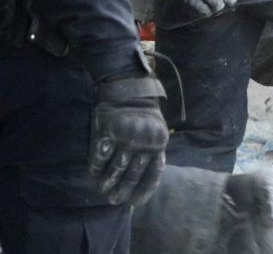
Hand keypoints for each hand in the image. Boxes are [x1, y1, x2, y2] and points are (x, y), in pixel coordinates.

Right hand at [89, 75, 168, 204]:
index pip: (154, 173)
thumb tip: (143, 180)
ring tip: (102, 188)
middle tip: (114, 200)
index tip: (134, 203)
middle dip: (123, 190)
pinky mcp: (109, 131)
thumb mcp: (156, 131)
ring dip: (108, 181)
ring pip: (116, 167)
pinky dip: (96, 167)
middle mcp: (144, 142)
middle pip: (133, 174)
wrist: (129, 89)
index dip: (144, 190)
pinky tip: (93, 173)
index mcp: (159, 143)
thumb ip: (152, 152)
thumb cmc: (143, 115)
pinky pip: (100, 155)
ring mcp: (126, 137)